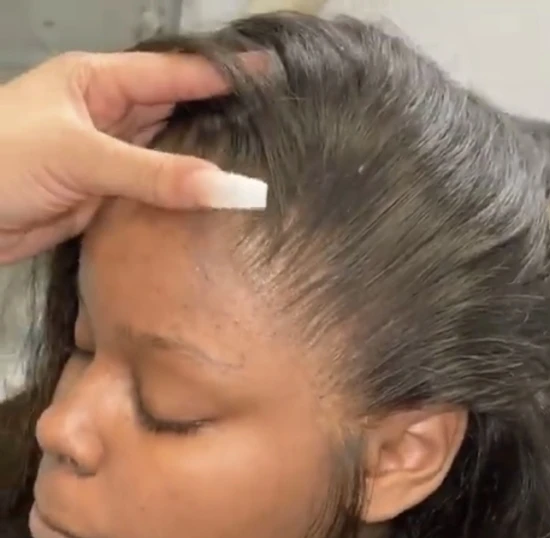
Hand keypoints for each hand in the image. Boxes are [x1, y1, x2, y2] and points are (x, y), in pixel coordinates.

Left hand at [0, 51, 266, 263]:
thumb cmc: (2, 161)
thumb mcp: (80, 155)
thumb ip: (155, 174)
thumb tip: (230, 189)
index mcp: (97, 82)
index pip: (172, 73)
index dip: (222, 75)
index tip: (273, 76)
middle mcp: (107, 116)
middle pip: (175, 113)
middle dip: (221, 118)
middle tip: (275, 129)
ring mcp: (106, 160)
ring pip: (167, 157)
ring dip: (203, 163)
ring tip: (258, 166)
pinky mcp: (103, 200)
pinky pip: (152, 195)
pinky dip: (180, 200)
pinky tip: (212, 204)